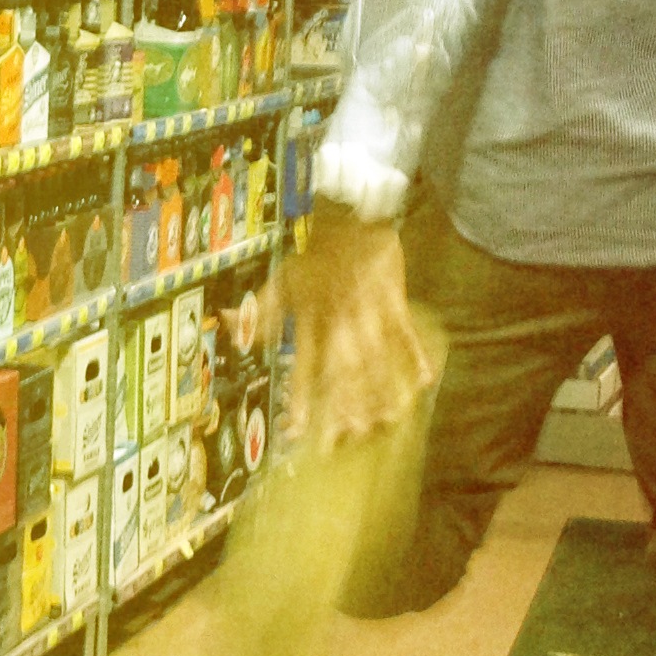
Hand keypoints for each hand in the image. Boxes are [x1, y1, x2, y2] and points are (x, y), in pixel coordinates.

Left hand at [265, 201, 435, 447]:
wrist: (351, 217)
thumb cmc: (315, 255)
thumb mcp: (282, 281)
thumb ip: (260, 312)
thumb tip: (230, 327)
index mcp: (312, 320)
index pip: (303, 368)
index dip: (299, 399)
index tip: (296, 430)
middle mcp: (340, 322)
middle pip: (343, 371)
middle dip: (345, 405)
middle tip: (346, 437)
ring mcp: (370, 314)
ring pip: (376, 359)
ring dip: (380, 391)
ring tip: (383, 423)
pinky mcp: (394, 303)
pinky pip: (405, 335)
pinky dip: (415, 357)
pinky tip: (424, 384)